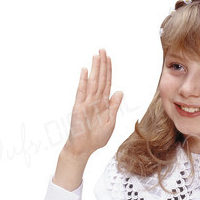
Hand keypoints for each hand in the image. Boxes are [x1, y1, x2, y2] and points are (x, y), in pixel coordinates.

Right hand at [53, 49, 122, 191]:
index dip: (108, 71)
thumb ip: (114, 106)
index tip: (109, 58)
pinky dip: (83, 81)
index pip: (107, 83)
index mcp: (103, 103)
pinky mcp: (79, 108)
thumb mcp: (110, 122)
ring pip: (92, 82)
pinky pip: (82, 92)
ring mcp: (86, 103)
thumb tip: (120, 92)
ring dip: (95, 69)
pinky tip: (85, 71)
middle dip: (102, 65)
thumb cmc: (96, 137)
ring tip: (96, 55)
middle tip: (103, 50)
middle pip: (100, 79)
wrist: (83, 149)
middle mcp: (94, 100)